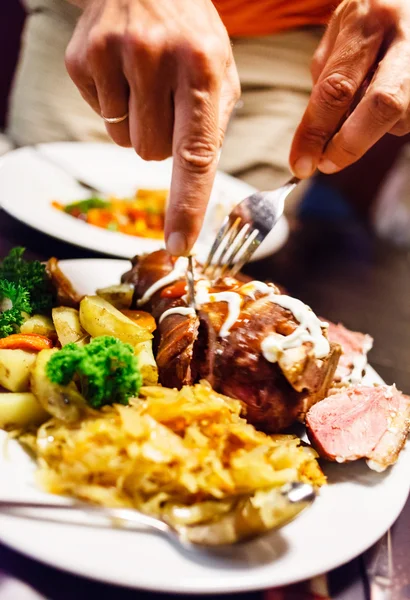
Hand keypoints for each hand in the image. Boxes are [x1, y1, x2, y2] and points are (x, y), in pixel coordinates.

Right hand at [65, 0, 239, 254]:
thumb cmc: (191, 33)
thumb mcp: (221, 71)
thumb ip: (215, 126)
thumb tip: (198, 182)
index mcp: (202, 68)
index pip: (195, 153)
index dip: (187, 204)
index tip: (179, 244)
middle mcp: (155, 59)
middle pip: (153, 154)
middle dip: (164, 140)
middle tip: (168, 100)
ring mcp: (112, 56)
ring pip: (126, 143)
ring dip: (139, 126)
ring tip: (146, 84)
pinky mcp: (81, 60)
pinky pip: (101, 120)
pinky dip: (115, 108)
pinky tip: (124, 74)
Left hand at [290, 0, 409, 178]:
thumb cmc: (372, 15)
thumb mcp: (341, 30)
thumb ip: (327, 77)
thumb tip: (314, 134)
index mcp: (370, 20)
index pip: (337, 88)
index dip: (315, 131)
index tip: (300, 162)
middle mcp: (406, 38)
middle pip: (381, 105)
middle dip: (350, 144)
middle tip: (326, 163)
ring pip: (398, 117)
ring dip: (370, 130)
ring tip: (359, 111)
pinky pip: (408, 118)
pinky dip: (387, 123)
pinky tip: (380, 101)